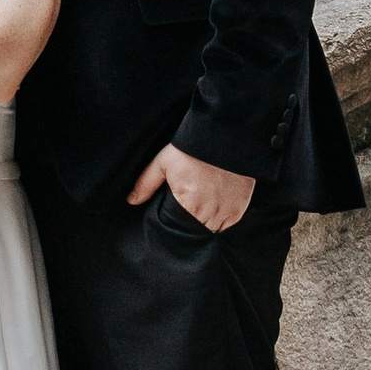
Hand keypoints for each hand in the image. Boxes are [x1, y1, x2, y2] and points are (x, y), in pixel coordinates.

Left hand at [129, 142, 255, 231]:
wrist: (225, 135)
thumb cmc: (192, 149)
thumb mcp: (164, 163)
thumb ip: (146, 184)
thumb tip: (131, 201)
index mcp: (190, 206)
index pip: (179, 231)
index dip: (174, 228)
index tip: (171, 221)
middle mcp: (211, 214)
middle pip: (196, 234)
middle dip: (189, 230)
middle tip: (184, 216)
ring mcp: (227, 213)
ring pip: (212, 232)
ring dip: (204, 227)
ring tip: (197, 214)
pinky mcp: (239, 209)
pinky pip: (227, 226)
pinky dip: (219, 221)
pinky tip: (212, 210)